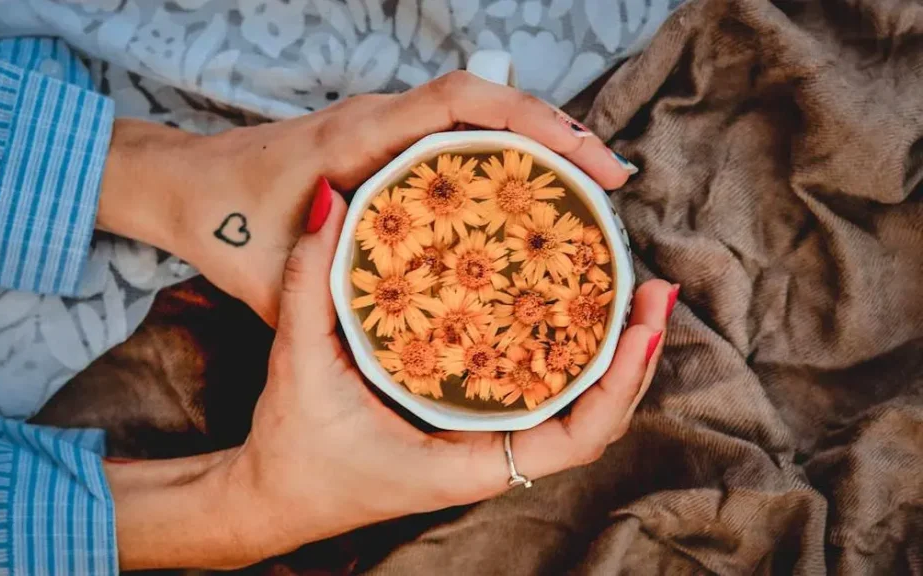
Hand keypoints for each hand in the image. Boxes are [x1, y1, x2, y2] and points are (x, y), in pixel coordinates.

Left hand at [96, 71, 637, 326]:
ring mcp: (383, 130)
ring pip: (478, 118)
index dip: (533, 119)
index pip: (460, 101)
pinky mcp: (383, 147)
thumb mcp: (272, 277)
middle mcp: (378, 119)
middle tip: (611, 186)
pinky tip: (529, 202)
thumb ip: (323, 290)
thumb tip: (401, 316)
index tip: (587, 158)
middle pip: (488, 101)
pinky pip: (457, 139)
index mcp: (357, 136)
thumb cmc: (219, 224)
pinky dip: (503, 158)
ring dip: (537, 144)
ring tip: (588, 196)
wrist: (183, 186)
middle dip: (558, 133)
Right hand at [106, 184, 673, 570]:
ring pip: (571, 406)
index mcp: (464, 463)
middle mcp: (487, 458)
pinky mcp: (471, 426)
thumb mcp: (297, 361)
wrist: (274, 495)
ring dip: (610, 355)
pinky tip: (573, 310)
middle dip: (633, 358)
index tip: (644, 328)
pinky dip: (569, 356)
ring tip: (632, 291)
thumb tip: (331, 201)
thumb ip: (311, 281)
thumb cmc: (292, 448)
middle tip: (654, 288)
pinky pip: (538, 393)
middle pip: (590, 417)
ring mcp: (484, 444)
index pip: (572, 439)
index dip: (618, 386)